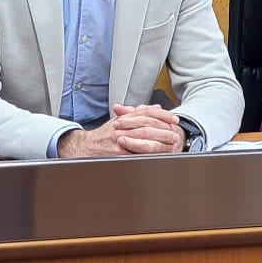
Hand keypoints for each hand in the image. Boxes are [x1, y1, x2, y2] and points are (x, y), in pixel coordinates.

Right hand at [58, 105, 181, 157]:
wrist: (86, 146)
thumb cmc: (104, 135)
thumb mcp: (120, 120)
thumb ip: (138, 113)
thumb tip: (156, 108)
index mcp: (124, 118)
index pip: (146, 113)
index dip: (162, 115)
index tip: (173, 119)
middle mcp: (122, 127)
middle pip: (147, 125)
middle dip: (163, 129)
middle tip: (175, 133)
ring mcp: (120, 140)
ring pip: (143, 138)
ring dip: (159, 141)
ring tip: (171, 144)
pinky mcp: (118, 153)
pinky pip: (136, 153)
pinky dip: (148, 153)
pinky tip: (158, 155)